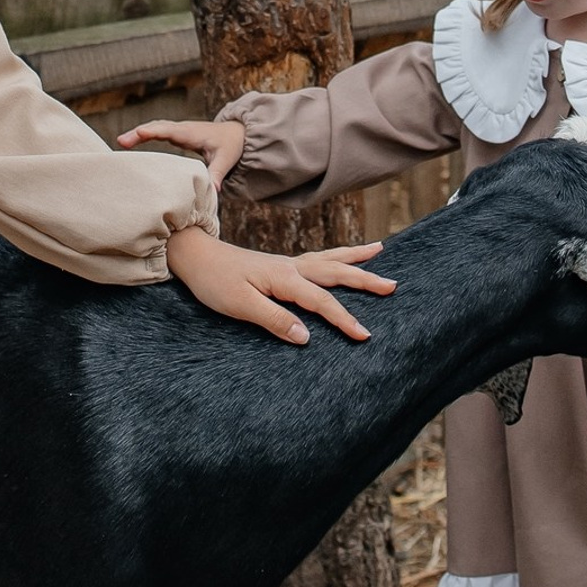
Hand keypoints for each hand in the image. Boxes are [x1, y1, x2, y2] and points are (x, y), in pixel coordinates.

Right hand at [119, 117, 245, 187]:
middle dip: (139, 133)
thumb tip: (213, 190)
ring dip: (139, 133)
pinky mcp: (177, 134)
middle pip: (158, 127)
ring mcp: (179, 130)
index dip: (154, 131)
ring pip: (156, 128)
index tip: (139, 133)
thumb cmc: (231, 146)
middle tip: (121, 141)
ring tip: (121, 142)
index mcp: (192, 134)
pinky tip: (132, 141)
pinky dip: (145, 134)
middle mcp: (183, 129)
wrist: (238, 134)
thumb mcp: (226, 160)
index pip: (170, 131)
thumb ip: (217, 174)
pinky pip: (158, 131)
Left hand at [166, 226, 394, 343]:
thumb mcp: (240, 305)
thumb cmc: (213, 281)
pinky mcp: (279, 267)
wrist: (193, 256)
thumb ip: (274, 319)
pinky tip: (339, 259)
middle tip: (393, 285)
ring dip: (355, 258)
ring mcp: (285, 265)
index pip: (322, 301)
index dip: (344, 319)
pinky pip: (316, 259)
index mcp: (284, 278)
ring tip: (379, 249)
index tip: (365, 336)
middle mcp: (290, 267)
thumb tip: (307, 336)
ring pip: (328, 260)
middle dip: (365, 279)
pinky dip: (335, 257)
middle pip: (335, 272)